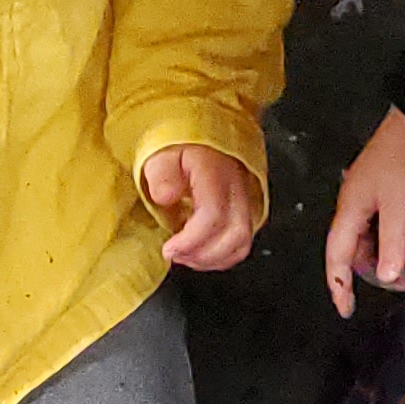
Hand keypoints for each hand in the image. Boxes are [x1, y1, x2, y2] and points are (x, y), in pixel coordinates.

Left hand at [141, 145, 262, 273]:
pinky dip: (220, 257)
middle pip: (235, 235)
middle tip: (175, 254)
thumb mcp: (160, 155)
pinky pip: (240, 243)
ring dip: (211, 259)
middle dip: (202, 255)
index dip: (191, 240)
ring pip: (241, 243)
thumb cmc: (180, 150)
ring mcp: (244, 202)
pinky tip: (199, 253)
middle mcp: (236, 189)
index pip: (213, 215)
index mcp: (216, 173)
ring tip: (185, 255)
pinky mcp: (244, 213)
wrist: (200, 144)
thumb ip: (161, 175)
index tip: (169, 248)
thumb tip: (165, 196)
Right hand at [324, 112, 404, 318]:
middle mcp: (355, 207)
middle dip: (384, 268)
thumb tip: (386, 278)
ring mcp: (371, 198)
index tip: (348, 311)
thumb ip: (393, 243)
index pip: (337, 258)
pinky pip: (391, 226)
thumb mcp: (402, 206)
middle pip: (359, 252)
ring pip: (378, 239)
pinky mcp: (388, 192)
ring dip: (399, 251)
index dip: (340, 286)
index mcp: (349, 211)